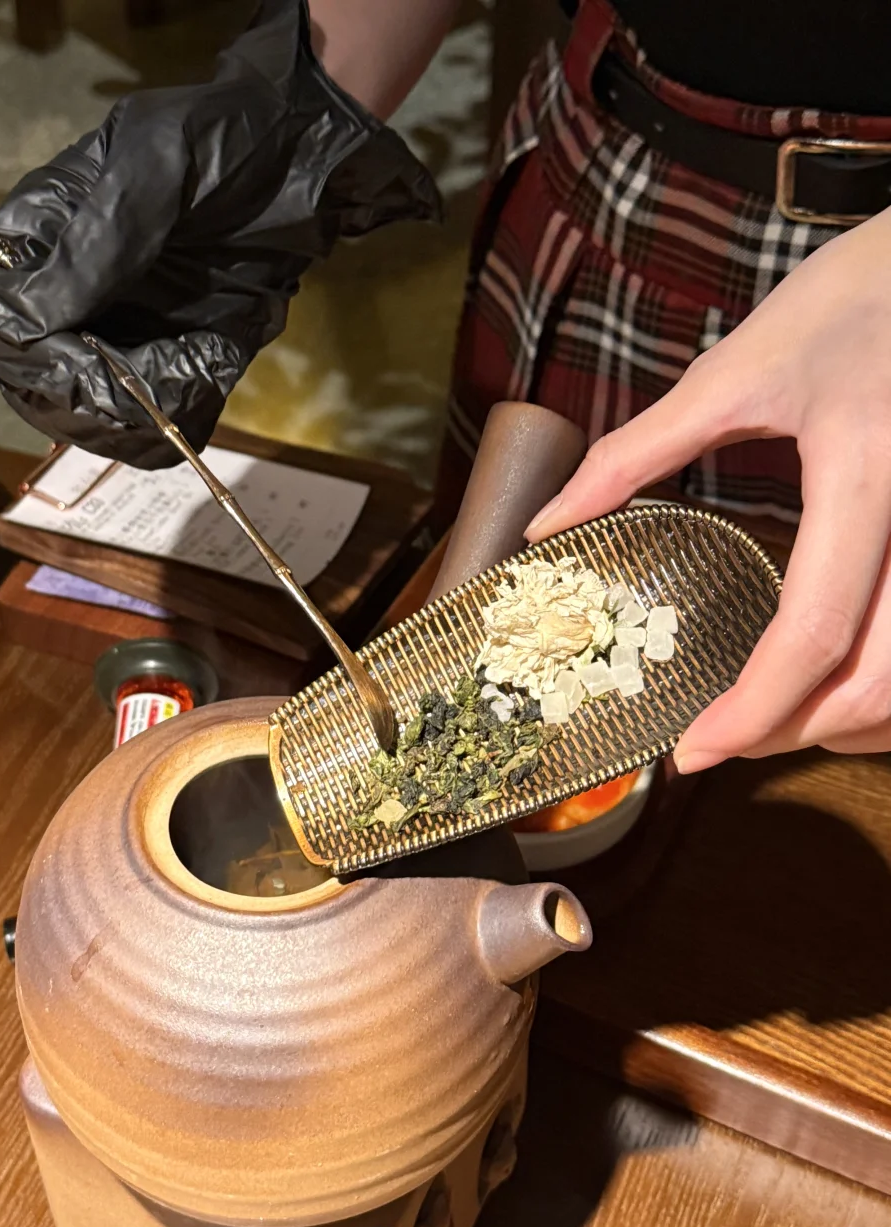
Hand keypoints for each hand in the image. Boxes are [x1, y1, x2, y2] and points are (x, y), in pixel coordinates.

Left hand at [524, 206, 890, 771]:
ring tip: (777, 724)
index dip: (754, 711)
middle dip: (799, 733)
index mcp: (865, 471)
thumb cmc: (852, 293)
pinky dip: (889, 688)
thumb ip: (635, 454)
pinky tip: (842, 683)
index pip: (814, 630)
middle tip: (725, 745)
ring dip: (853, 723)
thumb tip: (550, 525)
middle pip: (881, 679)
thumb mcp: (737, 367)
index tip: (692, 753)